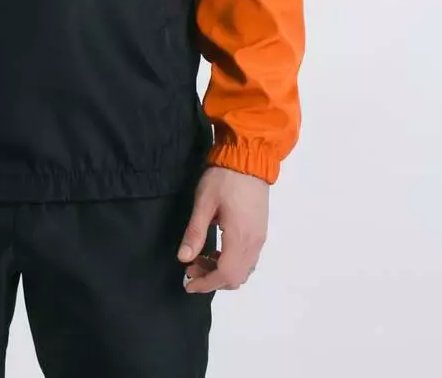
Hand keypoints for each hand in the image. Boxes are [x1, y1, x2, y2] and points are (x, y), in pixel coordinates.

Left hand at [177, 165, 268, 292]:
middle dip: (212, 280)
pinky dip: (232, 262)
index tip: (188, 284)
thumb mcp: (204, 202)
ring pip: (243, 270)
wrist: (249, 158)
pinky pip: (248, 258)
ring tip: (200, 258)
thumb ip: (194, 232)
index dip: (206, 284)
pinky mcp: (260, 230)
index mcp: (239, 237)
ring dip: (222, 271)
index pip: (225, 274)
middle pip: (236, 277)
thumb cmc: (224, 178)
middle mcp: (253, 242)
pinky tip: (216, 249)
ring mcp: (260, 237)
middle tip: (190, 269)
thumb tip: (183, 258)